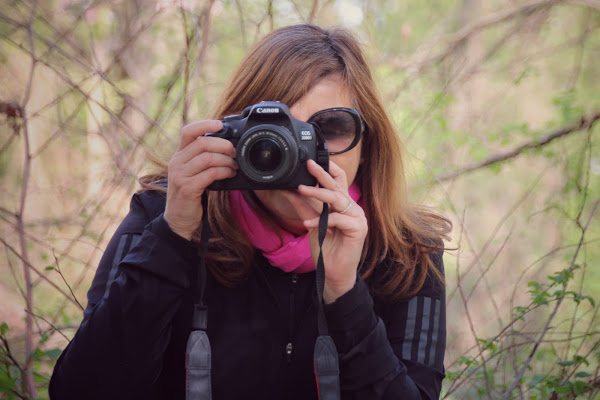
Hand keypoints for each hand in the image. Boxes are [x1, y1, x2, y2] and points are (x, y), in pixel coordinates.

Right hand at [163, 120, 236, 239]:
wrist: (178, 219)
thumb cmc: (190, 193)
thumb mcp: (192, 172)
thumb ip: (202, 158)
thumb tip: (227, 145)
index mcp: (179, 155)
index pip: (188, 132)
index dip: (204, 124)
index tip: (221, 124)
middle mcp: (177, 162)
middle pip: (202, 144)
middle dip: (223, 145)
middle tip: (235, 152)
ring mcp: (180, 175)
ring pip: (208, 158)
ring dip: (226, 160)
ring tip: (235, 166)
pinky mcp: (188, 188)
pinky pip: (210, 174)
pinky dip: (224, 172)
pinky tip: (230, 174)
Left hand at [298, 160, 367, 302]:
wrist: (333, 273)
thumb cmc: (326, 249)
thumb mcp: (311, 224)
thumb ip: (305, 208)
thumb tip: (291, 192)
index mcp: (344, 205)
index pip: (339, 181)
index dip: (329, 169)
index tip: (315, 159)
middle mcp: (353, 209)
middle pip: (338, 186)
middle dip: (322, 174)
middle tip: (309, 164)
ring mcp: (358, 218)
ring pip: (338, 199)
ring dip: (318, 193)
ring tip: (301, 189)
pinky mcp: (358, 230)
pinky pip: (339, 219)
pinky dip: (322, 220)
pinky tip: (308, 223)